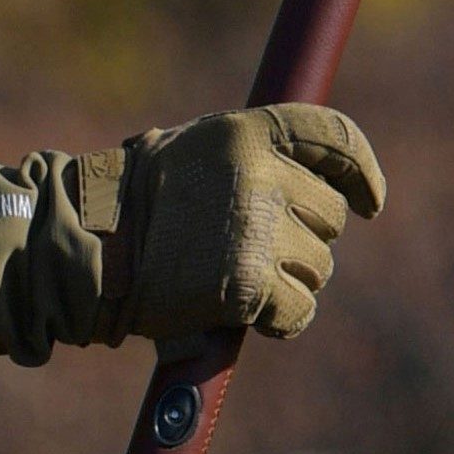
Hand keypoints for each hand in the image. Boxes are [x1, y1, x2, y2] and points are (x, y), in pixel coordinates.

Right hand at [84, 102, 388, 340]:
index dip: (361, 172)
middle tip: (253, 252)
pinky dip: (280, 321)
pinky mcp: (250, 285)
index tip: (370, 201)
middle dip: (302, 238)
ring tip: (232, 279)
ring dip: (288, 281)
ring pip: (318, 267)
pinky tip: (242, 313)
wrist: (83, 249)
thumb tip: (312, 187)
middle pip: (330, 216)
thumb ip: (249, 161)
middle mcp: (262, 175)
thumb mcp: (191, 153)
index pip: (336, 139)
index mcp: (248, 133)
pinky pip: (298, 311)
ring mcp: (258, 231)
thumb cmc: (131, 206)